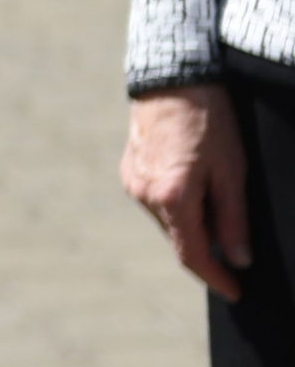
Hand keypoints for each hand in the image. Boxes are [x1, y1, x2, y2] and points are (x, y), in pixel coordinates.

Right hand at [121, 83, 249, 299]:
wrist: (173, 74)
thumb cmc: (208, 119)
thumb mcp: (231, 169)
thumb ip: (233, 219)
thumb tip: (239, 259)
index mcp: (172, 199)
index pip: (194, 256)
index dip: (217, 279)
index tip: (236, 292)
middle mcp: (145, 196)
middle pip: (180, 239)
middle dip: (207, 249)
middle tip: (236, 246)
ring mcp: (133, 183)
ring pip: (167, 221)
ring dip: (191, 224)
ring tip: (217, 203)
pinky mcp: (129, 169)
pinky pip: (154, 201)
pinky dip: (176, 205)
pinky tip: (193, 185)